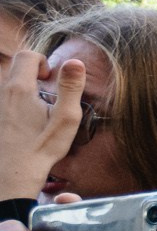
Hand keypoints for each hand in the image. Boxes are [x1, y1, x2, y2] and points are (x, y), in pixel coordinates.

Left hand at [0, 49, 86, 199]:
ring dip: (21, 91)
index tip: (49, 79)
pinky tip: (21, 125)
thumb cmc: (41, 148)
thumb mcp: (66, 119)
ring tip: (33, 113)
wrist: (11, 174)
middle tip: (44, 97)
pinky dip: (13, 105)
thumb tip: (76, 61)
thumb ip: (71, 87)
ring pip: (7, 86)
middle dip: (31, 76)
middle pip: (14, 69)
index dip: (42, 62)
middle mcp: (1, 93)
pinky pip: (3, 101)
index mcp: (20, 89)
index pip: (27, 55)